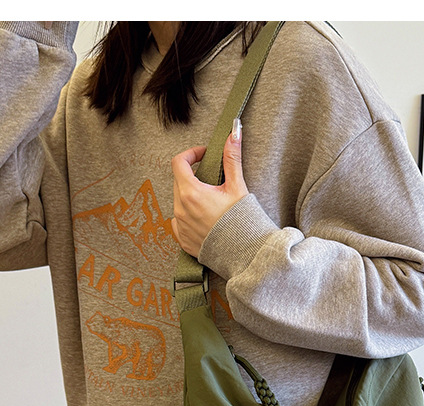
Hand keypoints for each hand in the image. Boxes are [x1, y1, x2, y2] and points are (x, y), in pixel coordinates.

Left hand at [171, 120, 247, 257]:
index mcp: (191, 193)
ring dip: (191, 196)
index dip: (190, 154)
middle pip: (179, 181)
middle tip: (211, 180)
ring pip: (178, 202)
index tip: (202, 155)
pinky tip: (205, 220)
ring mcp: (180, 226)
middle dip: (193, 176)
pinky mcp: (183, 240)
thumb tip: (234, 133)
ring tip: (211, 202)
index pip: (178, 162)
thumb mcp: (237, 187)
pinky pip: (179, 222)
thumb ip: (232, 159)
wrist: (245, 254)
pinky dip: (189, 216)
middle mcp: (180, 209)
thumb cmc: (242, 222)